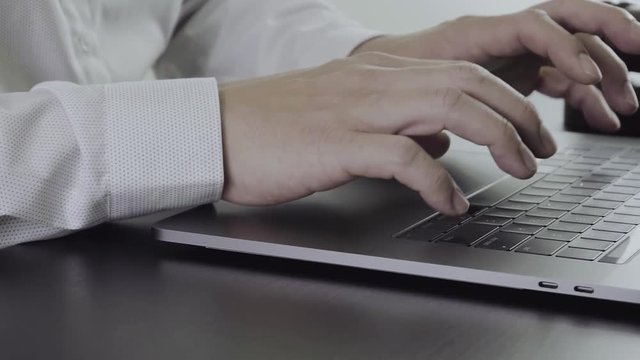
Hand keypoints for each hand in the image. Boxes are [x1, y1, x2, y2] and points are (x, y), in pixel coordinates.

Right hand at [219, 53, 555, 214]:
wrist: (214, 130)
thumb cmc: (270, 126)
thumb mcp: (340, 112)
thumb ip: (392, 120)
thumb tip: (437, 144)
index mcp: (374, 71)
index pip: (458, 69)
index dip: (504, 94)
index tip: (526, 124)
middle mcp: (373, 81)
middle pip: (468, 82)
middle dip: (517, 114)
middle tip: (542, 147)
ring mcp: (356, 109)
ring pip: (450, 107)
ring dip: (498, 138)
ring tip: (521, 168)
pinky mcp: (338, 143)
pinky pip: (406, 157)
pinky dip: (440, 182)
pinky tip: (453, 202)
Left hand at [353, 0, 639, 132]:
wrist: (367, 75)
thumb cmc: (381, 76)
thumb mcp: (398, 94)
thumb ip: (423, 116)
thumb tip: (439, 145)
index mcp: (473, 35)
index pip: (535, 25)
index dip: (566, 47)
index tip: (587, 77)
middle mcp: (498, 38)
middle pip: (570, 22)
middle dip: (611, 38)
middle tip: (638, 61)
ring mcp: (507, 54)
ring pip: (571, 53)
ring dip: (602, 77)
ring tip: (622, 108)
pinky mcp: (509, 73)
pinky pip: (556, 77)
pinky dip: (578, 95)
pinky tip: (595, 114)